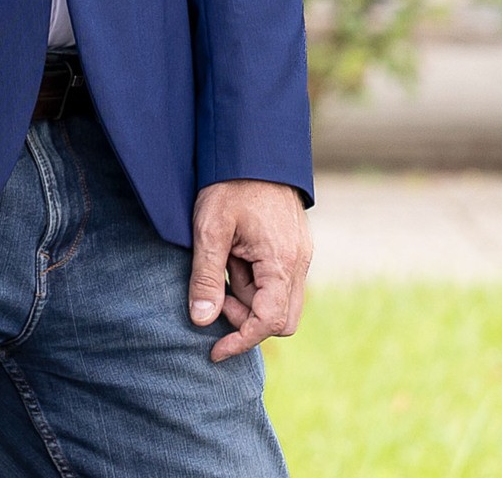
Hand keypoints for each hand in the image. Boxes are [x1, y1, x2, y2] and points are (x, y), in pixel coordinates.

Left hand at [190, 179, 310, 361]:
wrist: (253, 149)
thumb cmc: (228, 186)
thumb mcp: (208, 230)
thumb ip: (205, 277)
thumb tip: (201, 320)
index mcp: (282, 262)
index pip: (269, 321)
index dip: (241, 340)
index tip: (214, 351)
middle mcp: (299, 264)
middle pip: (282, 319)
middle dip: (246, 319)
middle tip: (214, 295)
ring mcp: (300, 256)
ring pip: (280, 302)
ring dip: (248, 297)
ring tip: (222, 262)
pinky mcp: (294, 249)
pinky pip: (278, 282)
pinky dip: (254, 282)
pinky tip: (233, 257)